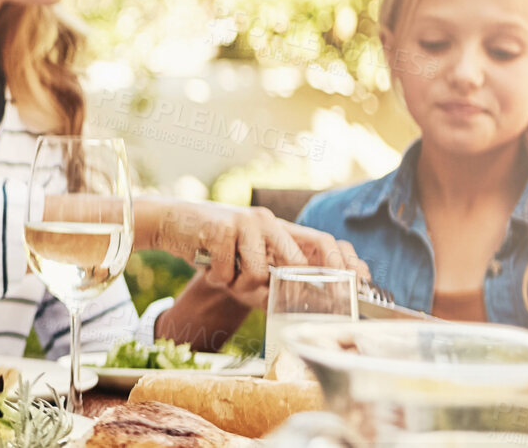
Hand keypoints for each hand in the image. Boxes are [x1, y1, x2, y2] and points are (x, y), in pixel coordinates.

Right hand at [196, 221, 365, 306]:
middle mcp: (267, 220)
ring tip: (223, 274)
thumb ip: (271, 281)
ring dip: (238, 284)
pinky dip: (216, 278)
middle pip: (295, 262)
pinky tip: (207, 265)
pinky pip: (229, 272)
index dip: (342, 263)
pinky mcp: (222, 228)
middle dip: (277, 286)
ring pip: (258, 273)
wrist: (170, 223)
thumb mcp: (245, 263)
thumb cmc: (212, 247)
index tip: (357, 281)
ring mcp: (245, 222)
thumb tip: (299, 307)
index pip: (324, 242)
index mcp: (279, 228)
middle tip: (255, 291)